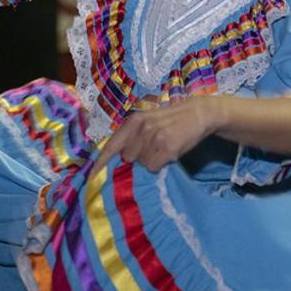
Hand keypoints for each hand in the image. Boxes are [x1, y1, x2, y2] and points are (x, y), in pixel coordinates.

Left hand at [93, 98, 218, 172]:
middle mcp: (142, 128)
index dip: (100, 163)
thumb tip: (119, 158)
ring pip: (142, 164)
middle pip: (127, 158)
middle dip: (137, 158)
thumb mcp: (148, 121)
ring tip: (162, 149)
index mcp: (134, 121)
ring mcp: (155, 138)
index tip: (91, 177)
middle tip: (151, 150)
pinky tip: (168, 154)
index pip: (111, 145)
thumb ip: (133, 135)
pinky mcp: (168, 148)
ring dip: (150, 161)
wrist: (199, 113)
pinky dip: (159, 165)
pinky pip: (154, 167)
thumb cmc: (171, 120)